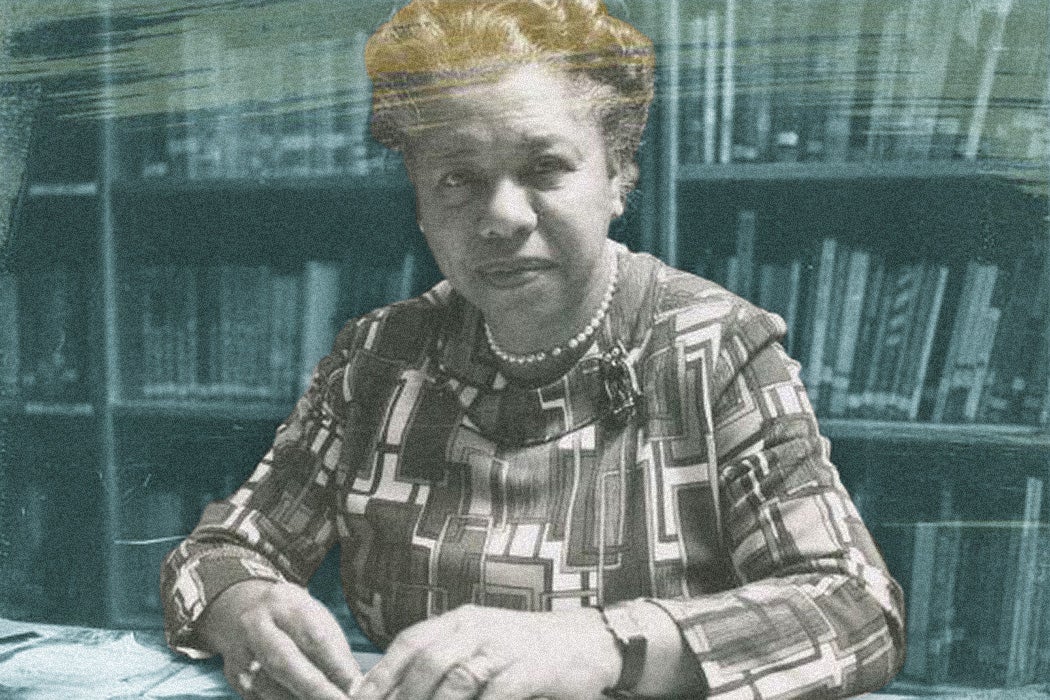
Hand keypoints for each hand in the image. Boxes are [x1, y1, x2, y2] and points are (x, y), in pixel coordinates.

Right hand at [196, 579, 361, 698]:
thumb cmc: (291, 616)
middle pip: (285, 662)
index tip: (356, 687)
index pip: (313, 637)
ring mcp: (239, 652)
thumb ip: (335, 650)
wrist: (239, 606)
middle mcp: (256, 626)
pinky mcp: (233, 676)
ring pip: (269, 686)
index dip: (336, 666)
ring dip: (298, 699)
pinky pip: (259, 697)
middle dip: (315, 689)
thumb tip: (356, 686)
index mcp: (284, 604)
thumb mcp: (315, 618)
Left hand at [353, 604, 620, 699]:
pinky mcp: (530, 669)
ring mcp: (505, 647)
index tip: (358, 699)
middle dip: (400, 696)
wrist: (589, 642)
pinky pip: (495, 695)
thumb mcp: (485, 642)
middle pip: (427, 661)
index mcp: (463, 619)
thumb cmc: (529, 649)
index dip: (381, 672)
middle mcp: (480, 627)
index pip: (411, 641)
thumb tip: (403, 688)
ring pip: (455, 678)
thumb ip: (449, 658)